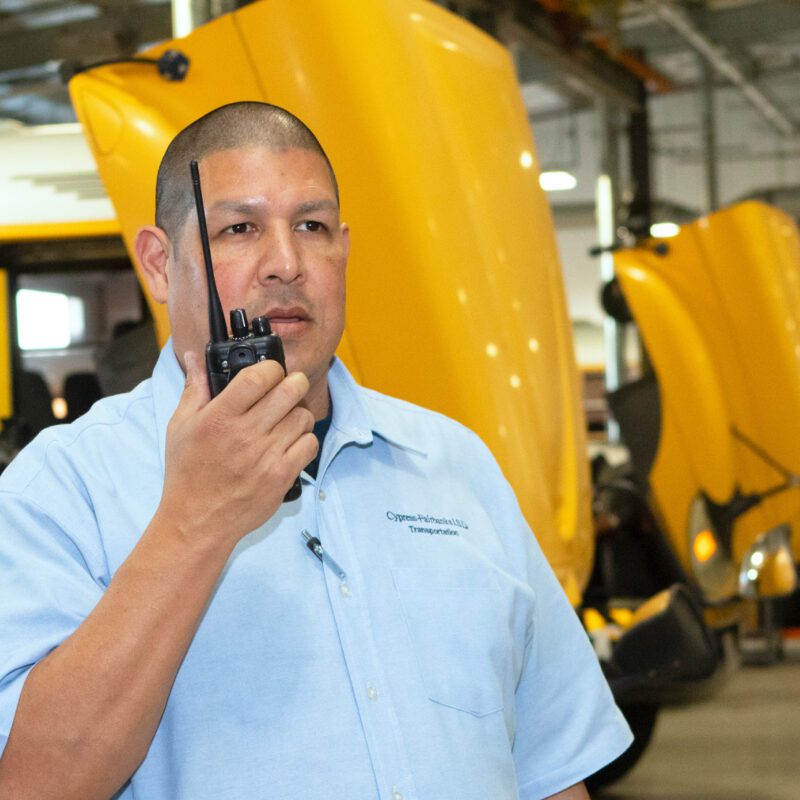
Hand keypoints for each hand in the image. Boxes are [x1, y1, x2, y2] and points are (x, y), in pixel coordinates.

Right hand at [158, 351, 316, 550]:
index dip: (270, 368)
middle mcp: (245, 435)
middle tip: (289, 386)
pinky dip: (304, 440)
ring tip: (286, 418)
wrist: (197, 521)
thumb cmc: (188, 473)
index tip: (270, 371)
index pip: (256, 378)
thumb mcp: (181, 426)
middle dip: (294, 382)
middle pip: (289, 391)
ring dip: (298, 413)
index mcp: (219, 418)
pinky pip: (309, 445)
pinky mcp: (282, 476)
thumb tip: (196, 358)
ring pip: (303, 416)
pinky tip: (290, 442)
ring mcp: (266, 456)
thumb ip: (195, 389)